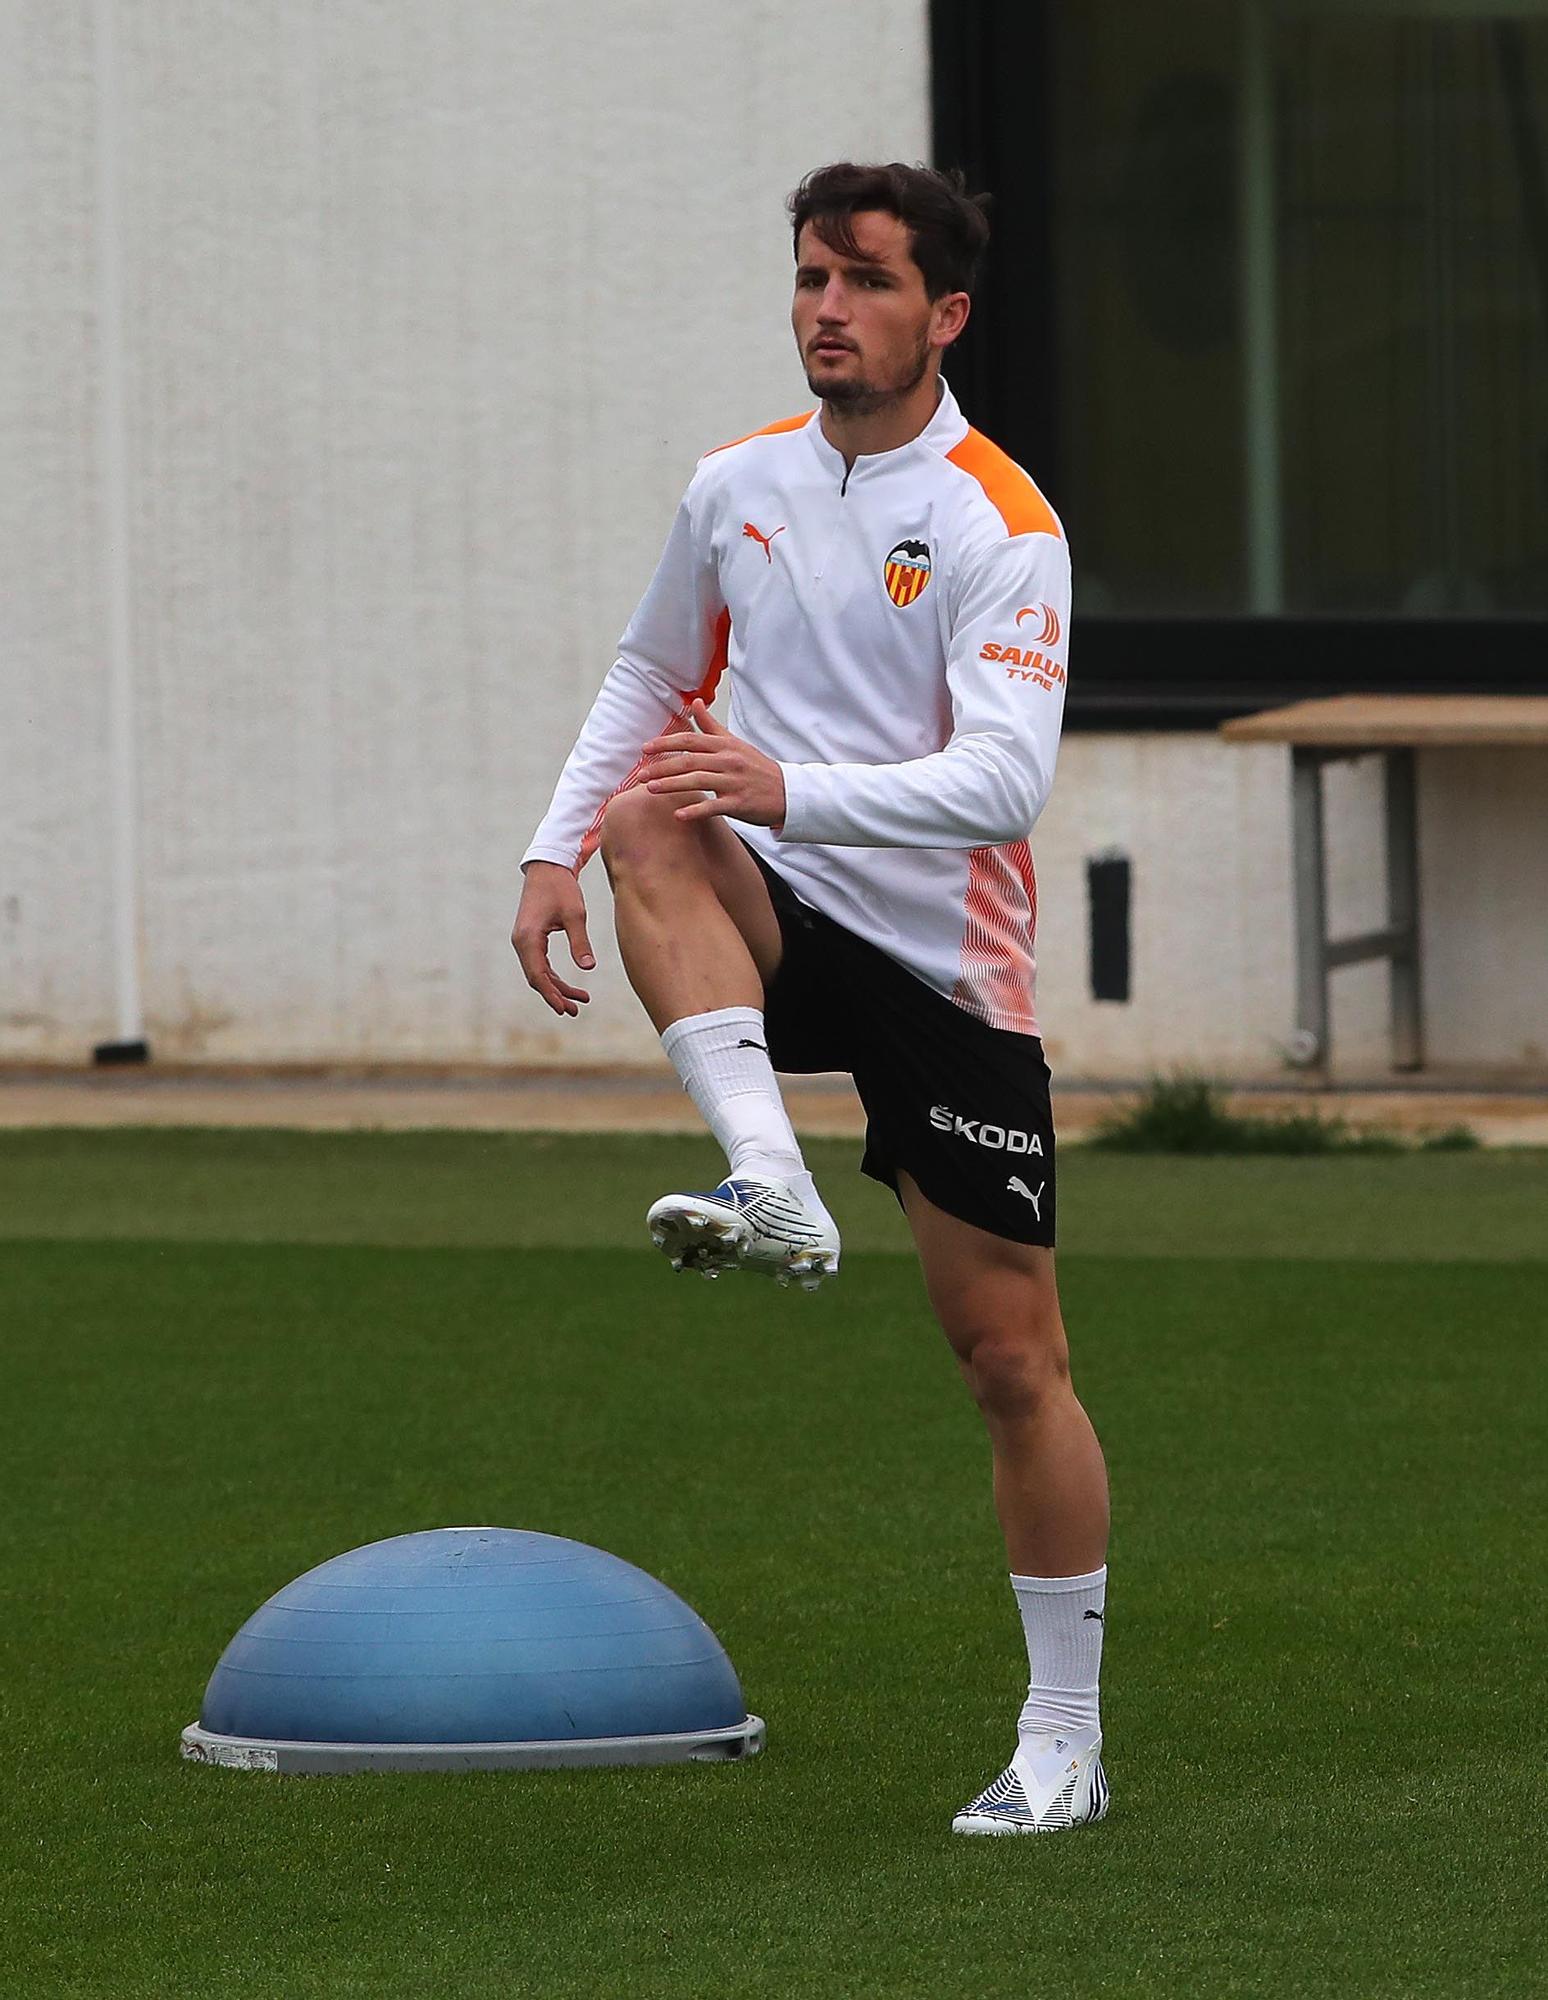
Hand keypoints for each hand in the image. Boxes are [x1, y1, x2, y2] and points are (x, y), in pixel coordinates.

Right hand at [511, 862, 594, 1016]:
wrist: (548, 867)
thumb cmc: (561, 888)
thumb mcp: (575, 915)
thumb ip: (580, 942)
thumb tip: (588, 968)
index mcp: (529, 938)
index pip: (538, 975)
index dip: (551, 994)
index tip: (565, 1009)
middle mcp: (521, 942)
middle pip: (536, 978)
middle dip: (555, 995)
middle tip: (575, 1010)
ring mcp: (524, 941)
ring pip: (538, 972)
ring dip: (556, 987)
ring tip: (579, 1000)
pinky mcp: (530, 938)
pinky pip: (539, 963)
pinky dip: (553, 976)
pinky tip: (568, 985)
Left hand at [641, 700, 786, 826]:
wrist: (787, 792)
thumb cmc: (757, 768)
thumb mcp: (735, 743)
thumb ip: (711, 725)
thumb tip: (695, 702)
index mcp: (725, 745)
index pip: (690, 740)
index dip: (666, 743)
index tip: (645, 749)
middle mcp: (728, 761)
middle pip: (689, 761)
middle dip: (662, 767)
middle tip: (641, 775)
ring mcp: (733, 782)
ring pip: (698, 781)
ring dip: (672, 785)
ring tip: (651, 789)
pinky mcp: (738, 802)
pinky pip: (713, 806)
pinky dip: (695, 810)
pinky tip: (678, 815)